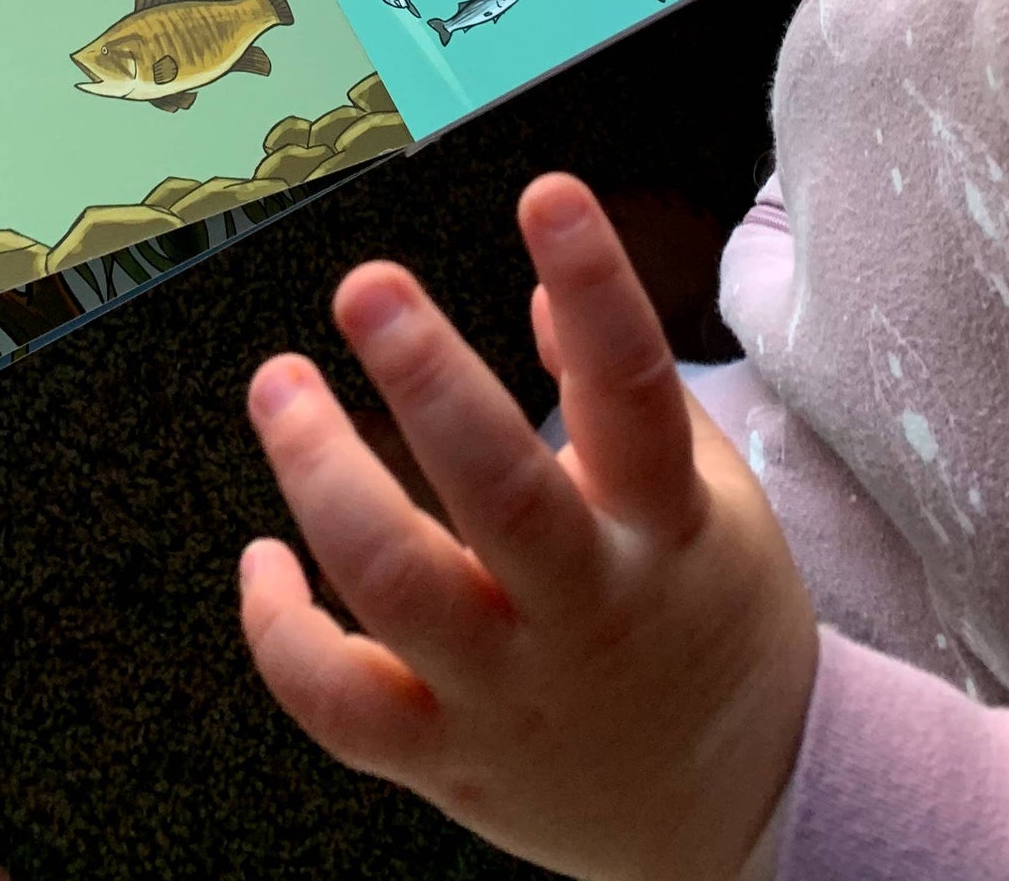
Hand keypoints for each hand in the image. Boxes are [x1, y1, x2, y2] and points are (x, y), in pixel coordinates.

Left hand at [240, 176, 817, 880]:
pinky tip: (264, 556)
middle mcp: (588, 611)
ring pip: (398, 588)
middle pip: (503, 494)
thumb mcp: (707, 497)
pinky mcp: (449, 763)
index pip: (635, 394)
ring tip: (280, 385)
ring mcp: (513, 694)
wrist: (744, 811)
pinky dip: (282, 630)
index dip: (597, 289)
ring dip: (322, 477)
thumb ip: (615, 391)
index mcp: (666, 529)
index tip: (549, 195)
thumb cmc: (709, 618)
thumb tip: (545, 287)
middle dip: (428, 382)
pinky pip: (340, 705)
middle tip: (367, 287)